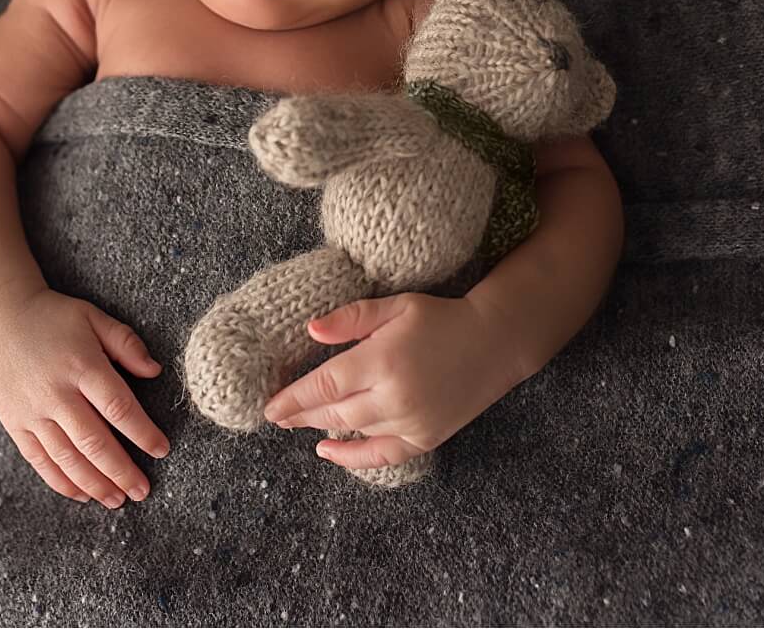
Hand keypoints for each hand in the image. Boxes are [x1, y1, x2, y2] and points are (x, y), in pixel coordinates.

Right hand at [0, 285, 169, 507]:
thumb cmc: (52, 316)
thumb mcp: (93, 317)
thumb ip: (126, 343)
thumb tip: (155, 371)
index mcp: (82, 366)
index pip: (119, 408)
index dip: (143, 433)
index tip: (162, 450)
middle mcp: (56, 394)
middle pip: (95, 442)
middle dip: (122, 471)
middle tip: (143, 490)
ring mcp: (32, 412)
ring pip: (67, 458)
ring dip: (95, 484)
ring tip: (118, 500)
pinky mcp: (14, 423)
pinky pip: (39, 460)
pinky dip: (62, 481)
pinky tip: (82, 494)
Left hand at [259, 292, 526, 470]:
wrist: (494, 343)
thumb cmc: (442, 317)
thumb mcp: (397, 305)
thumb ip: (352, 317)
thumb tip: (310, 330)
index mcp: (382, 358)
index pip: (325, 384)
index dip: (293, 397)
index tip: (269, 406)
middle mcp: (394, 395)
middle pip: (333, 412)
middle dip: (300, 415)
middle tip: (275, 416)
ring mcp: (411, 421)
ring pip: (353, 431)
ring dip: (321, 428)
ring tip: (297, 423)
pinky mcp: (425, 437)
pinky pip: (381, 455)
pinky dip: (352, 458)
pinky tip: (328, 450)